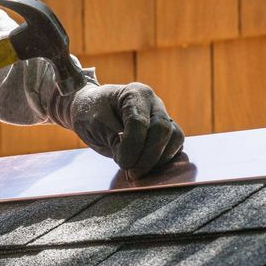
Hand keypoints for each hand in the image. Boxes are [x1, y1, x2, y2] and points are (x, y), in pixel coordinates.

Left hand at [51, 83, 184, 177]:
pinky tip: (146, 167)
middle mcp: (153, 103)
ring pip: (175, 138)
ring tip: (138, 170)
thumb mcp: (96, 125)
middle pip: (163, 130)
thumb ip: (115, 140)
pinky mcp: (165, 132)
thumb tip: (133, 161)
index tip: (121, 163)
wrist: (89, 111)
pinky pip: (175, 146)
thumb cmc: (90, 113)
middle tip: (131, 172)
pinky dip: (164, 159)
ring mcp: (162, 116)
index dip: (132, 147)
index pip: (140, 123)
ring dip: (159, 159)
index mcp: (135, 93)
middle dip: (148, 156)